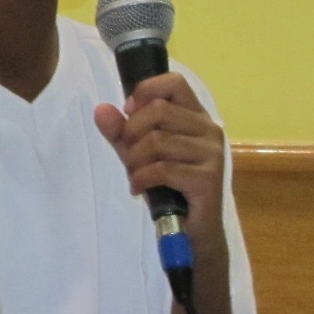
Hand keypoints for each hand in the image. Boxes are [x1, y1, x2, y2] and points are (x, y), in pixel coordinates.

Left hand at [94, 72, 225, 237]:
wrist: (191, 230)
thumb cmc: (167, 186)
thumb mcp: (138, 154)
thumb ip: (120, 131)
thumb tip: (101, 110)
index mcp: (196, 116)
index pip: (174, 82)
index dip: (145, 91)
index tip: (129, 112)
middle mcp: (209, 129)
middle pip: (158, 110)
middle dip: (131, 133)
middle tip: (129, 155)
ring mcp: (212, 154)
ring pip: (157, 141)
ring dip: (134, 161)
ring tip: (135, 175)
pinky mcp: (209, 179)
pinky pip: (162, 169)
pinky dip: (141, 179)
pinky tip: (138, 189)